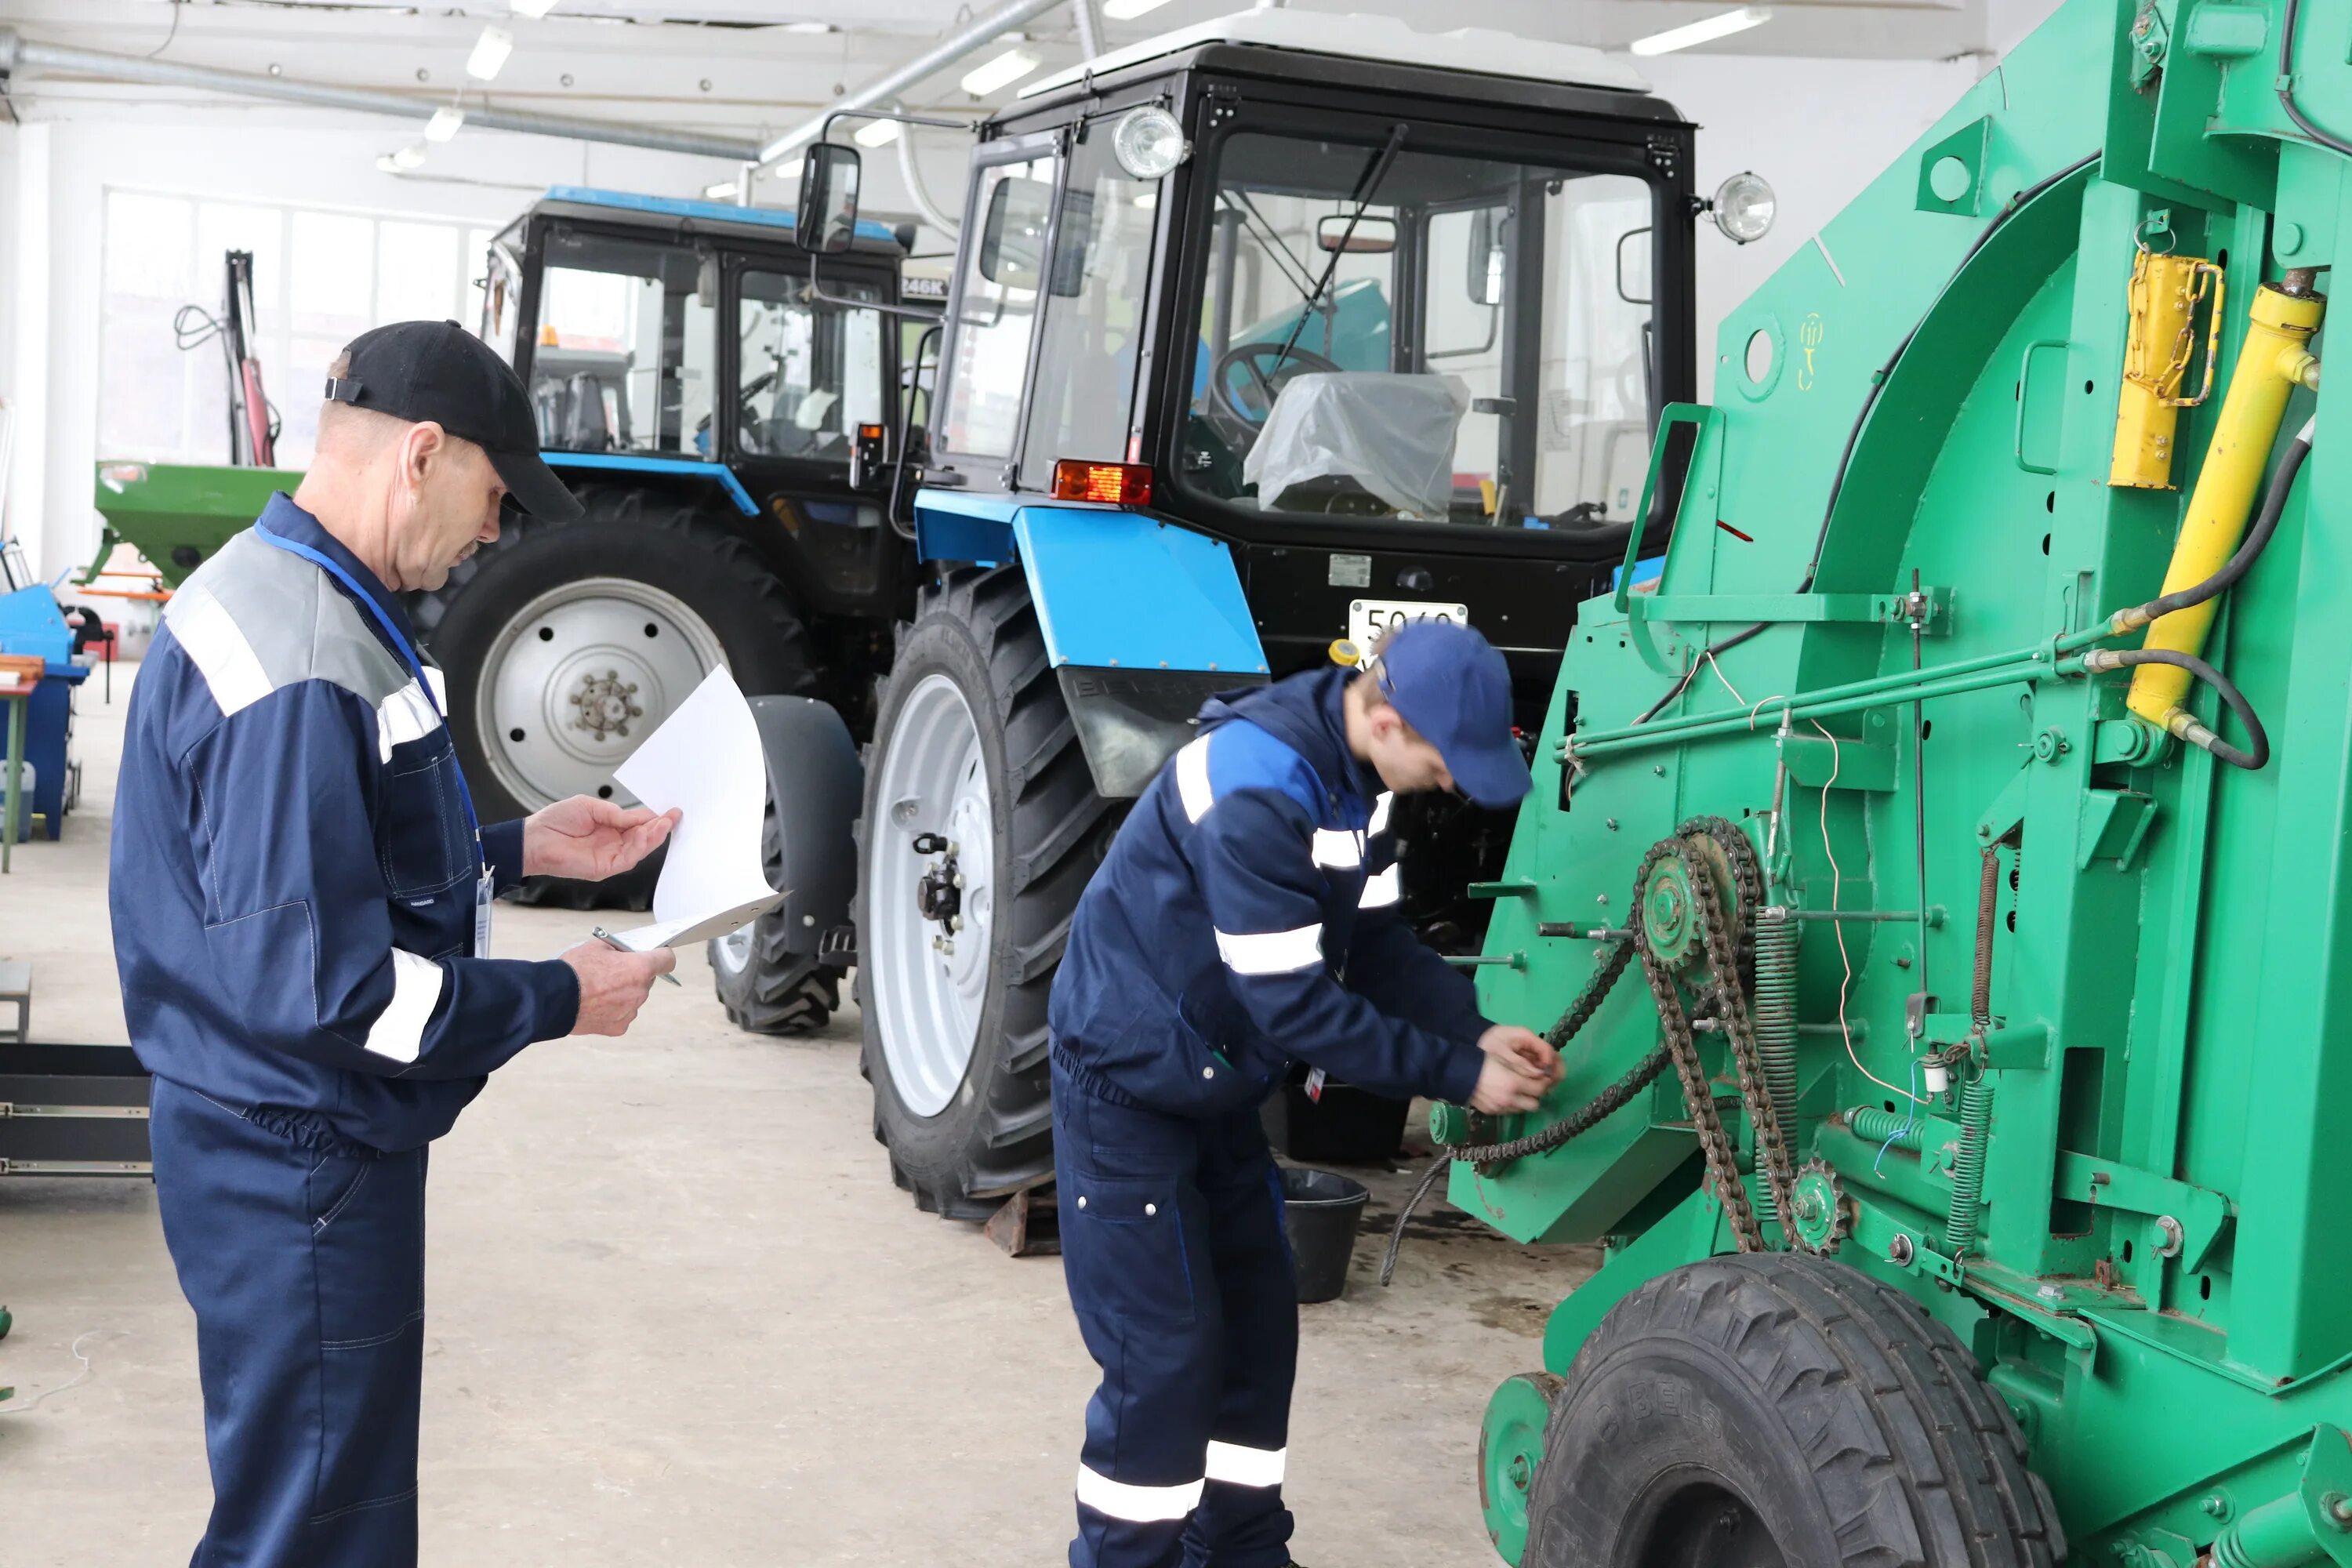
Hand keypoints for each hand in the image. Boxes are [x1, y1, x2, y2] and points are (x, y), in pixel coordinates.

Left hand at [524, 796, 679, 880]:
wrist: (534, 838)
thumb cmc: (555, 821)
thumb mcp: (590, 806)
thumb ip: (615, 813)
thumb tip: (639, 816)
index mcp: (610, 828)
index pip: (638, 824)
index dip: (654, 818)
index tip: (669, 811)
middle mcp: (612, 843)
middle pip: (643, 838)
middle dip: (659, 827)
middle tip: (673, 817)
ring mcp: (609, 857)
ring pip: (639, 850)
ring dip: (653, 837)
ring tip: (663, 824)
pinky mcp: (604, 868)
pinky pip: (627, 859)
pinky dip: (638, 848)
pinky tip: (644, 835)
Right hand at [559, 941, 676, 1035]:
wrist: (553, 998)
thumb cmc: (574, 970)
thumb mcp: (597, 945)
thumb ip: (619, 949)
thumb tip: (626, 951)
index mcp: (639, 969)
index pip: (667, 960)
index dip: (661, 956)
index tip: (654, 956)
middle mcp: (640, 992)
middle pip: (646, 980)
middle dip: (633, 975)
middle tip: (612, 972)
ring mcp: (630, 1012)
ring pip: (634, 998)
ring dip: (623, 994)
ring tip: (598, 990)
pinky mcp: (619, 1027)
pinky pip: (622, 1015)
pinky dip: (613, 1010)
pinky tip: (595, 1005)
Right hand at [1467, 1024, 1563, 1115]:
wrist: (1457, 1072)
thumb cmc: (1482, 1060)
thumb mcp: (1505, 1059)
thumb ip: (1523, 1068)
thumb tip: (1539, 1075)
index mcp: (1513, 1083)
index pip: (1540, 1088)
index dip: (1544, 1083)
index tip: (1543, 1077)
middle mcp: (1509, 1099)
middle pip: (1535, 1104)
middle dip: (1535, 1095)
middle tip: (1531, 1085)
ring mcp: (1500, 1108)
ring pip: (1522, 1110)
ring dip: (1524, 1101)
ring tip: (1517, 1091)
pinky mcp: (1492, 1113)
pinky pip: (1509, 1111)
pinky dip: (1511, 1105)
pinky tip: (1504, 1095)